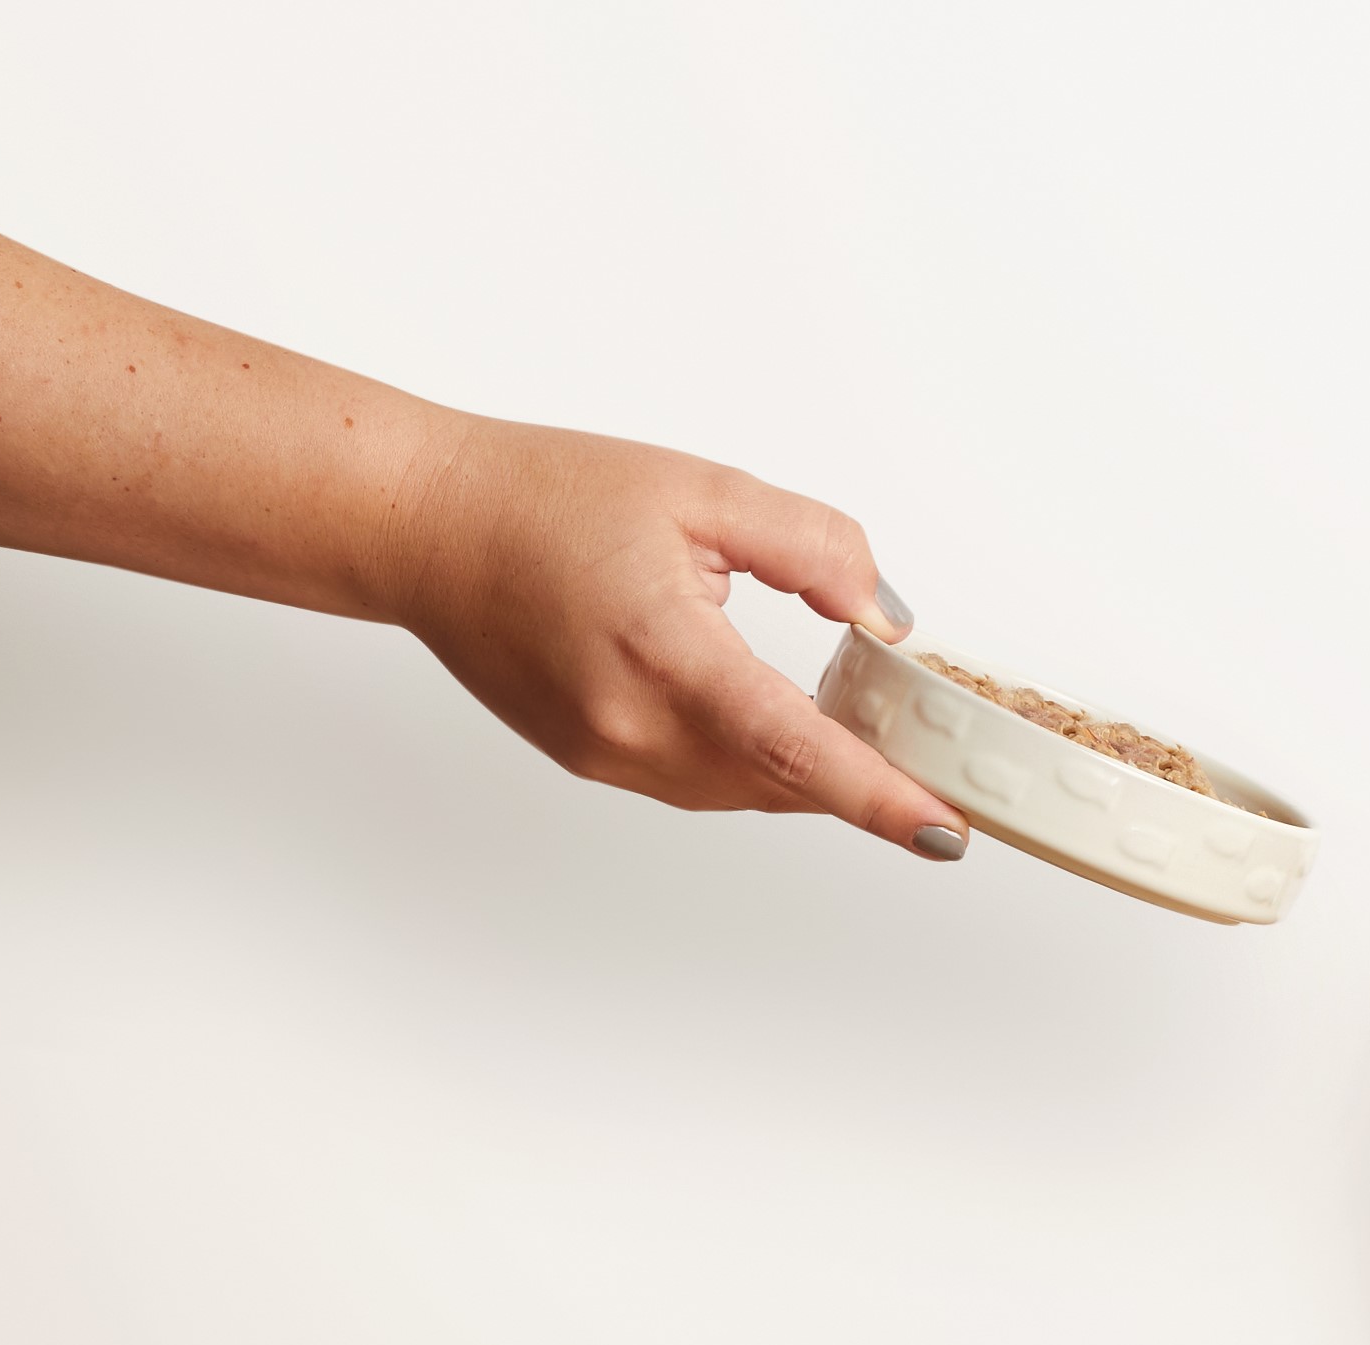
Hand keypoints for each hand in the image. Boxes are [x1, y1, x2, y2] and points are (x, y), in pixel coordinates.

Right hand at [382, 416, 964, 857]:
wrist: (422, 524)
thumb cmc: (543, 496)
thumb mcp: (703, 490)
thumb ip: (813, 549)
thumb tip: (884, 618)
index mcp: (662, 653)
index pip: (793, 748)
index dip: (878, 796)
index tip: (947, 829)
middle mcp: (629, 724)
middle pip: (781, 781)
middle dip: (862, 777)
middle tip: (931, 755)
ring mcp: (605, 753)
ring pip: (743, 791)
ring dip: (807, 771)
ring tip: (867, 734)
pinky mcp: (590, 759)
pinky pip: (699, 782)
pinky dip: (753, 762)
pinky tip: (777, 723)